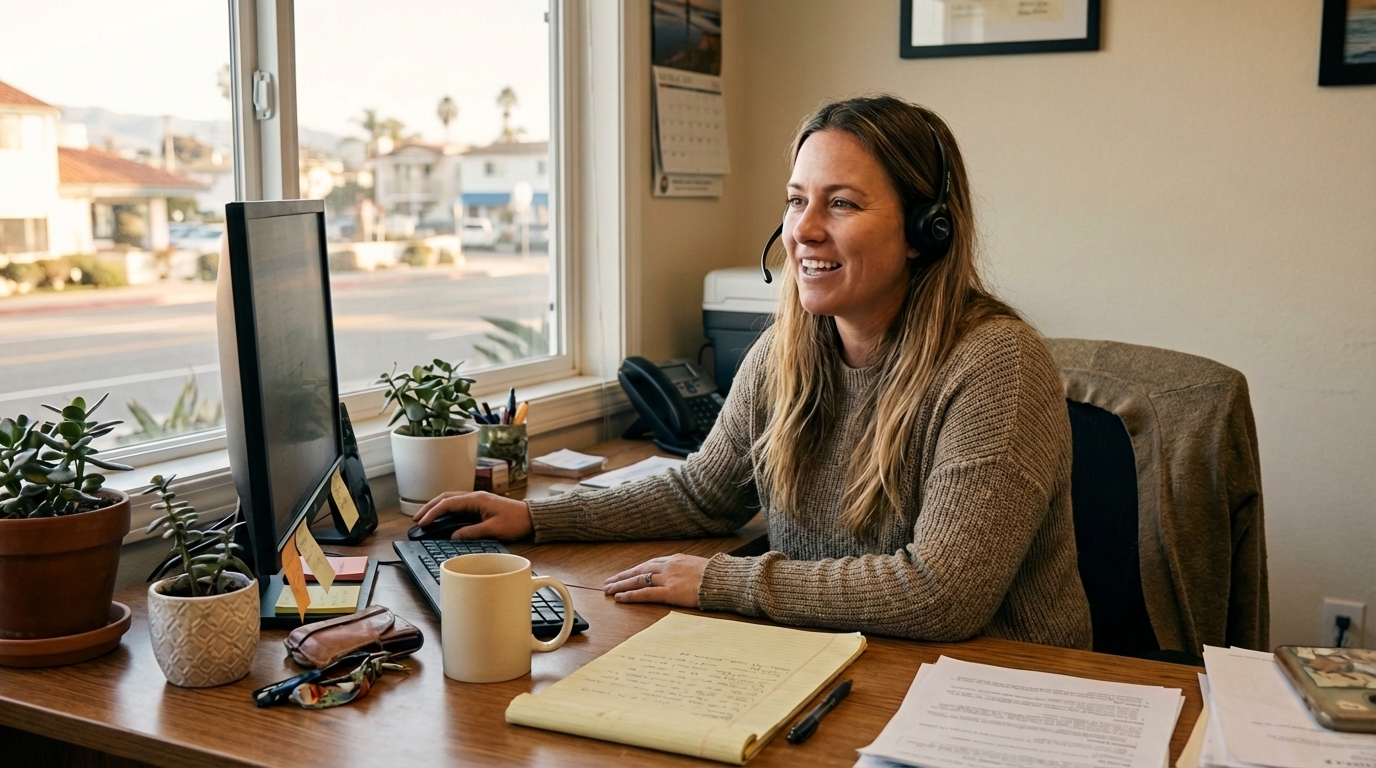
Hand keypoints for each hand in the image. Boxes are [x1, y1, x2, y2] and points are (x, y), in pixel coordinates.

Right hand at [413, 491, 532, 540]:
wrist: (532, 517)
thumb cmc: (516, 521)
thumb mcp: (494, 529)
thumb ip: (472, 532)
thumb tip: (453, 536)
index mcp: (477, 499)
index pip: (448, 503)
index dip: (433, 513)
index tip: (422, 523)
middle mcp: (475, 496)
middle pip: (446, 498)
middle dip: (429, 508)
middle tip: (416, 519)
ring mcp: (477, 499)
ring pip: (450, 499)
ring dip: (436, 507)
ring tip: (424, 518)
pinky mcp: (479, 505)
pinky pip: (458, 504)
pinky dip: (446, 509)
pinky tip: (441, 517)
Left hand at [603, 554, 707, 607]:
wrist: (724, 579)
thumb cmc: (716, 575)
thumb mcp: (699, 567)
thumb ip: (686, 570)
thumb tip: (683, 576)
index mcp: (675, 559)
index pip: (649, 564)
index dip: (635, 570)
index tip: (625, 574)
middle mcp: (668, 566)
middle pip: (639, 570)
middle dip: (623, 576)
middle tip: (609, 581)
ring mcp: (668, 578)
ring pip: (638, 580)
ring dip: (621, 585)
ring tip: (608, 590)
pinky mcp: (669, 592)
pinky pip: (645, 594)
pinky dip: (630, 595)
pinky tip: (620, 597)